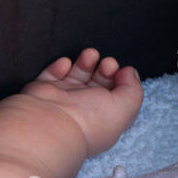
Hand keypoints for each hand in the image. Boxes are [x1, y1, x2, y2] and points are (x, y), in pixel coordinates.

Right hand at [19, 48, 143, 156]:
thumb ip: (133, 87)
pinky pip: (52, 74)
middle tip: (107, 63)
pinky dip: (60, 66)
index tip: (122, 71)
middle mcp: (84, 110)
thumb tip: (129, 72)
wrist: (53, 122)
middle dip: (106, 69)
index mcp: (105, 119)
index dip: (122, 82)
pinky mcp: (44, 91)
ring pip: (77, 76)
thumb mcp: (127, 105)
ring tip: (90, 55)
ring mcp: (63, 100)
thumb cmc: (91, 120)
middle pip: (98, 83)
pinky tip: (66, 63)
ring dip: (86, 62)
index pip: (117, 97)